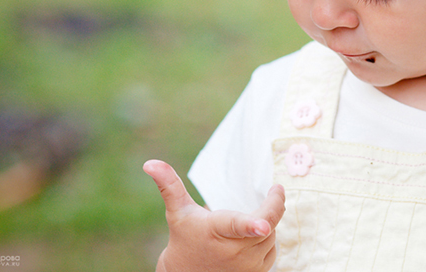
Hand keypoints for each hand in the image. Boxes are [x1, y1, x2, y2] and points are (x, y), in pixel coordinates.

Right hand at [143, 160, 284, 271]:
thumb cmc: (185, 237)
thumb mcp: (178, 211)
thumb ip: (169, 185)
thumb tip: (150, 163)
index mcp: (216, 230)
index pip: (236, 226)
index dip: (252, 224)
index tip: (264, 224)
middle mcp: (234, 251)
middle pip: (267, 223)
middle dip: (272, 207)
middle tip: (275, 192)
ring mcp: (247, 266)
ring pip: (272, 236)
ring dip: (268, 225)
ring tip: (252, 220)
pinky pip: (272, 251)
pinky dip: (267, 241)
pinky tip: (252, 237)